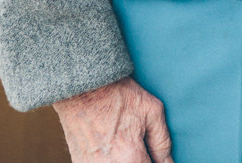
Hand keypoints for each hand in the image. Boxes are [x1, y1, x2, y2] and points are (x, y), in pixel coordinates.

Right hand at [52, 76, 173, 162]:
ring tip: (126, 145)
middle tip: (141, 147)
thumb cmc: (119, 94)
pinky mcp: (79, 162)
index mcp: (129, 156)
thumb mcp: (152, 111)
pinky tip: (113, 148)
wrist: (83, 86)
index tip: (155, 156)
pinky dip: (110, 160)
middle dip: (141, 160)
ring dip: (126, 160)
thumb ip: (162, 143)